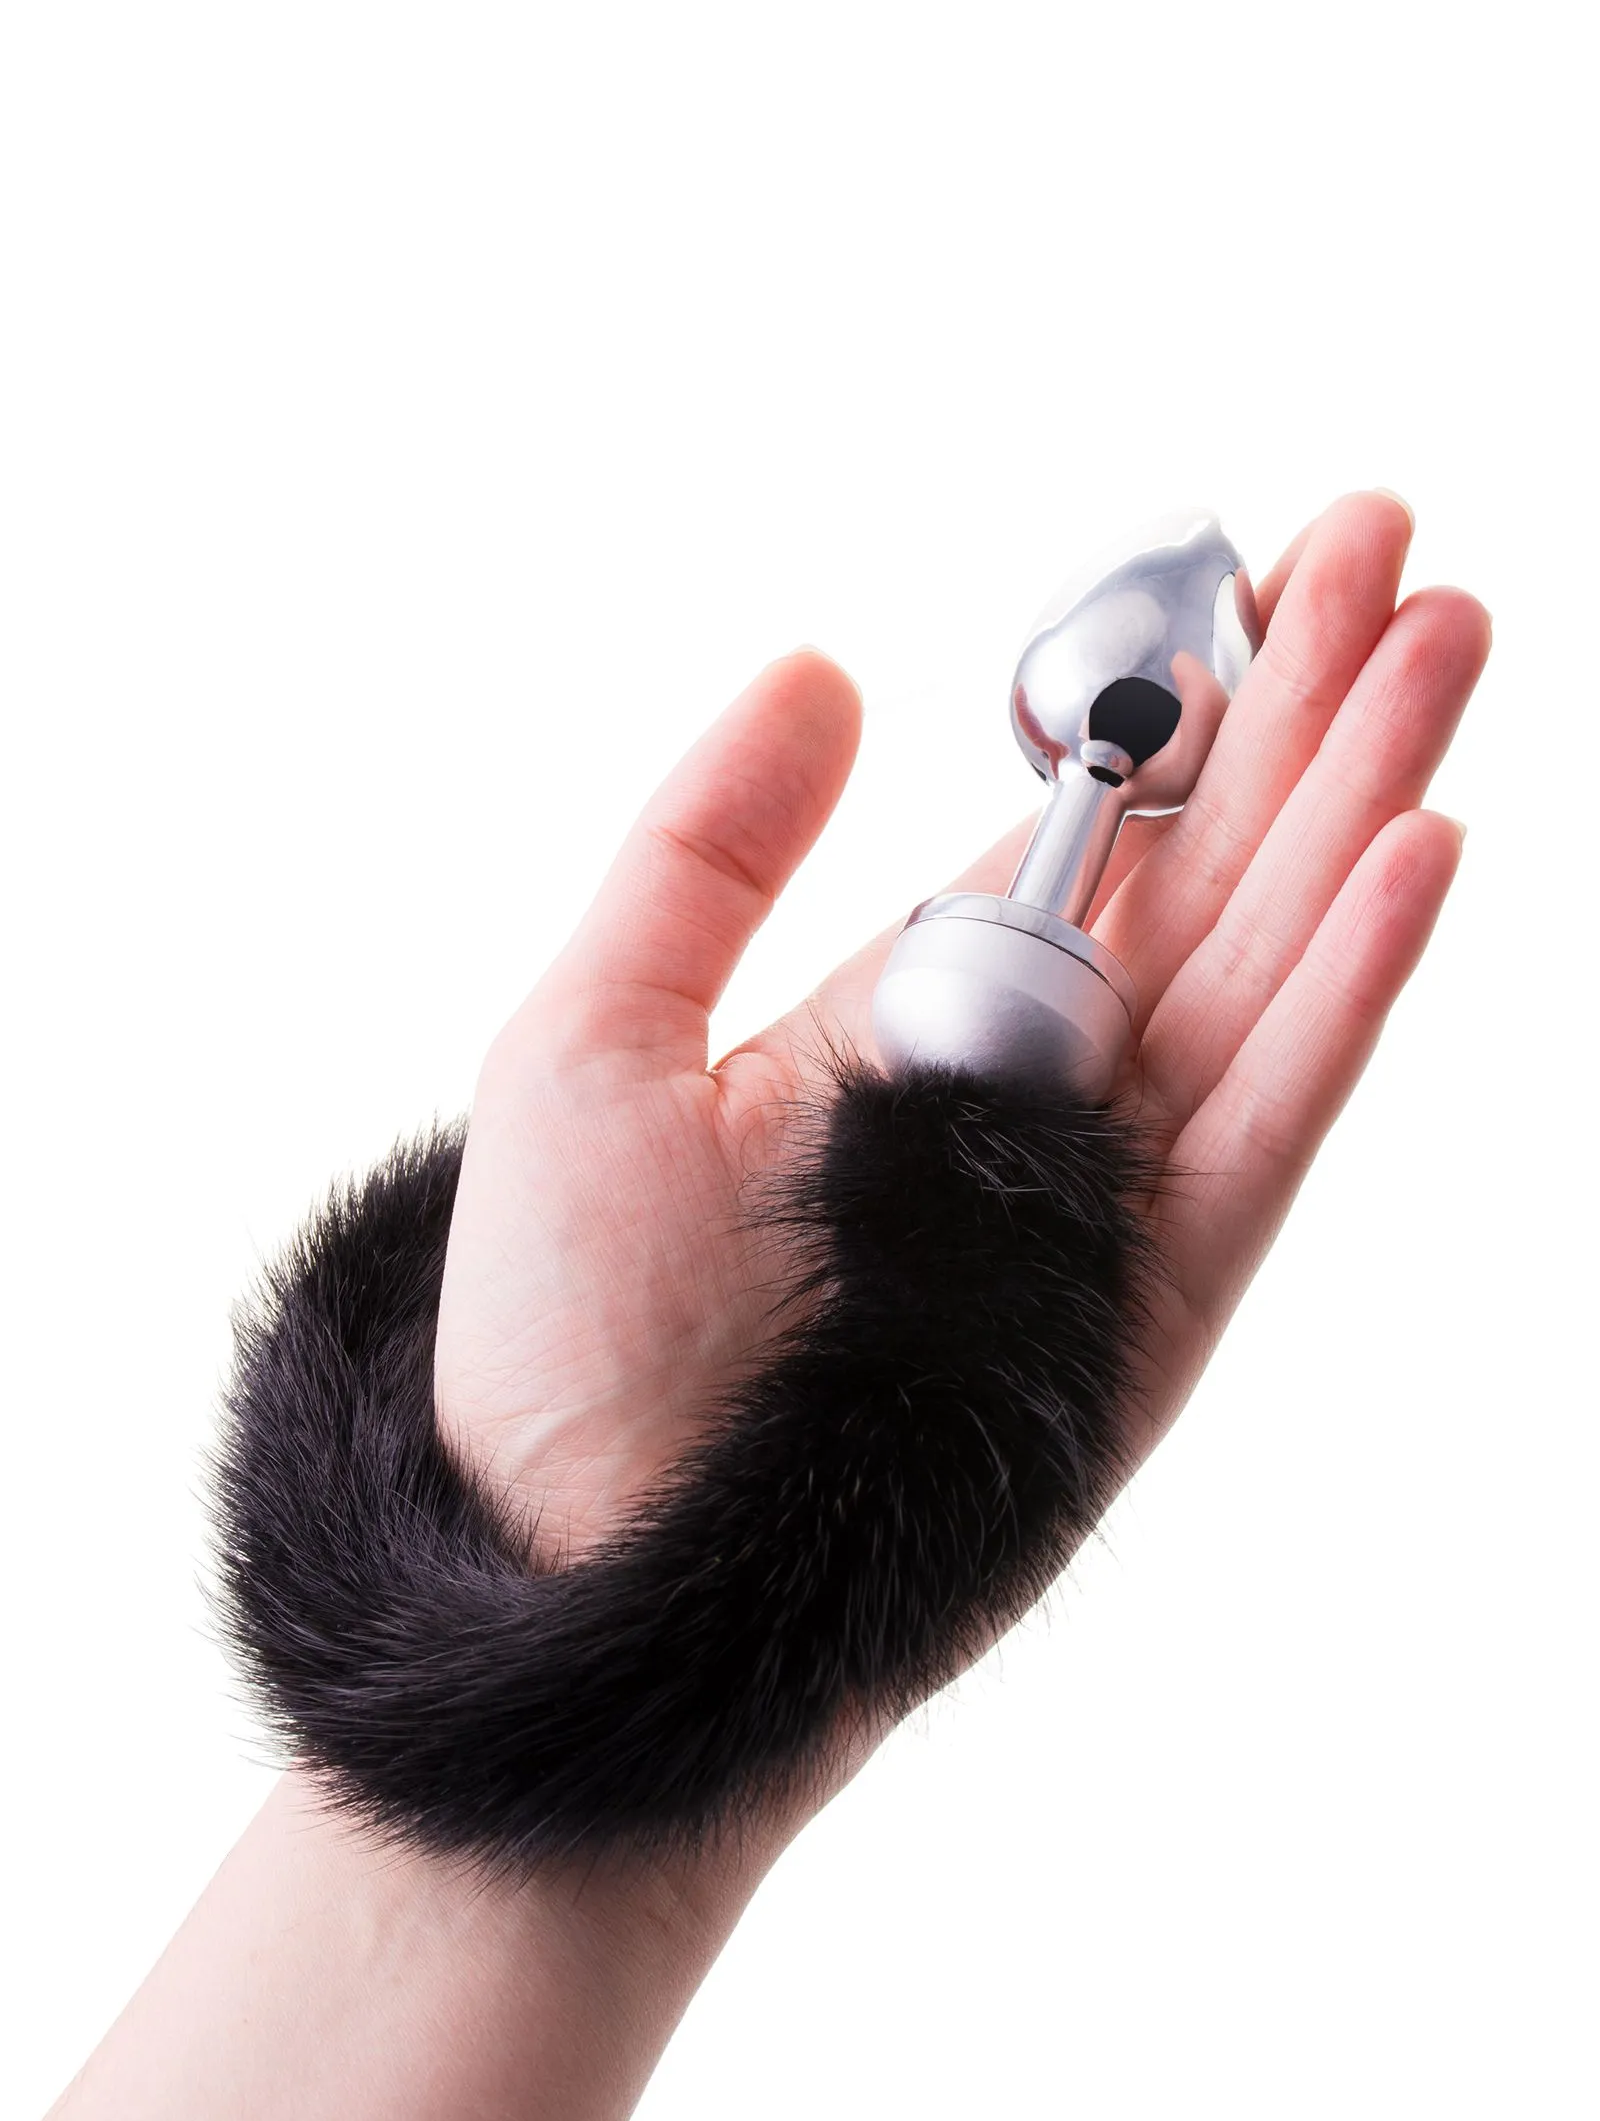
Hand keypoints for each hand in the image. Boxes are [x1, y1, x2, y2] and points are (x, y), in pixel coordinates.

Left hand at [435, 490, 1485, 1684]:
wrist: (600, 1575)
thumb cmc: (568, 1329)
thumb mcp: (588, 1034)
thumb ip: (706, 849)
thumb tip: (821, 668)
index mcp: (919, 1014)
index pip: (1093, 835)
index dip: (1178, 702)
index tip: (1256, 566)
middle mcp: (1038, 1090)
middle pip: (1213, 874)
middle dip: (1310, 710)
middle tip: (1399, 545)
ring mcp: (1111, 1194)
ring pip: (1272, 971)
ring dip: (1365, 807)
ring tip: (1449, 643)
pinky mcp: (1155, 1304)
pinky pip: (1266, 1126)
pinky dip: (1347, 996)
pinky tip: (1414, 855)